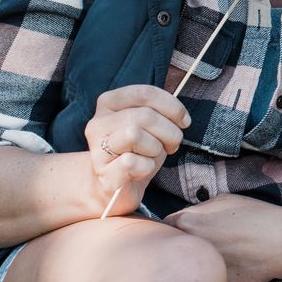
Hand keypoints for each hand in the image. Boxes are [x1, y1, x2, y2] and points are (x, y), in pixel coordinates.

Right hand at [84, 84, 189, 216]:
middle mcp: (98, 123)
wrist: (115, 187)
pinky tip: (141, 171)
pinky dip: (146, 167)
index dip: (172, 107)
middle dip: (169, 131)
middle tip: (172, 144)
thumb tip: (181, 117)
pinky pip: (132, 162)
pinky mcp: (103, 173)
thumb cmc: (136, 152)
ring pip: (134, 134)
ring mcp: (97, 149)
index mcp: (109, 103)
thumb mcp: (149, 126)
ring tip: (153, 156)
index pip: (145, 94)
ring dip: (156, 148)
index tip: (184, 122)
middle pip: (145, 115)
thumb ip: (160, 112)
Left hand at [165, 193, 281, 281]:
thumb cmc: (256, 215)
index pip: (160, 228)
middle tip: (192, 248)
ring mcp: (201, 270)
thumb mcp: (224, 199)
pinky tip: (219, 275)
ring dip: (188, 268)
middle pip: (168, 251)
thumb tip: (184, 217)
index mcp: (186, 222)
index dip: (169, 231)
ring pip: (183, 272)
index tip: (178, 234)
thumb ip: (197, 209)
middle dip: (175, 250)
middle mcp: (189, 247)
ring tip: (204, 262)